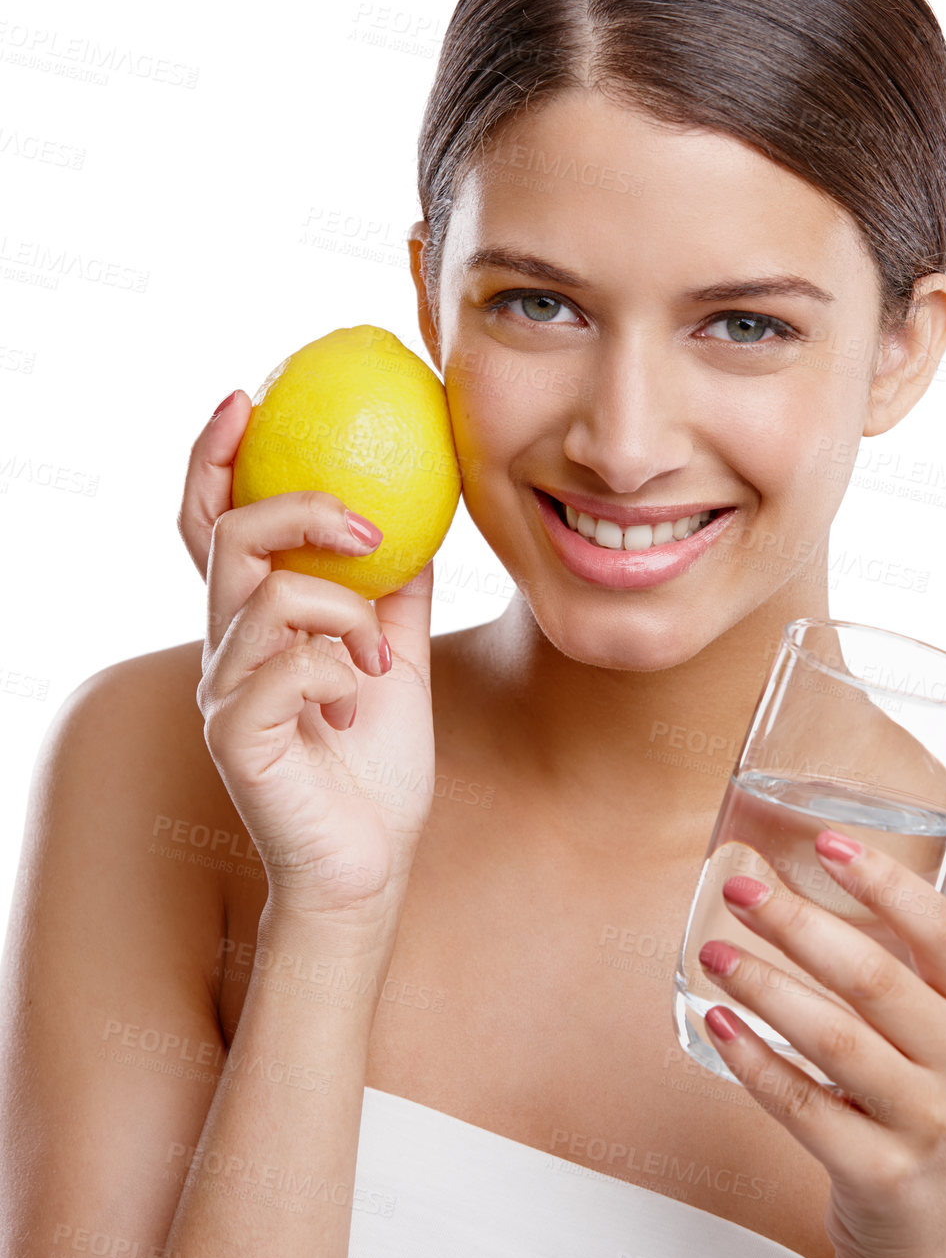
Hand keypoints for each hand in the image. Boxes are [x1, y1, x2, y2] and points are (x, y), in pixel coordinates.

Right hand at [179, 391, 436, 931]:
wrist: (370, 861)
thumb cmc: (376, 764)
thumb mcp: (398, 658)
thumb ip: (396, 592)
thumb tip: (421, 516)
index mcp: (257, 624)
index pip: (211, 523)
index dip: (214, 458)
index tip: (244, 396)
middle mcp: (225, 649)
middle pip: (227, 538)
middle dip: (296, 508)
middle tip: (364, 525)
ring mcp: (223, 693)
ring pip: (267, 598)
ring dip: (344, 614)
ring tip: (379, 660)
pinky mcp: (234, 736)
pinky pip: (285, 665)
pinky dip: (337, 668)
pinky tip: (356, 701)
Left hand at [696, 829, 945, 1257]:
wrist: (932, 1234)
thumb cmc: (914, 1102)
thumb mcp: (933, 1035)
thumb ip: (891, 967)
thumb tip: (793, 878)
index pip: (943, 932)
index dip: (887, 881)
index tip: (826, 840)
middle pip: (874, 979)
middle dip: (798, 925)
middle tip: (738, 889)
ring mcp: (925, 1124)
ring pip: (835, 1041)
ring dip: (765, 988)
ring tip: (712, 952)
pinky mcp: (878, 1173)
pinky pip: (802, 1106)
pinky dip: (754, 1061)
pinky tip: (716, 1024)